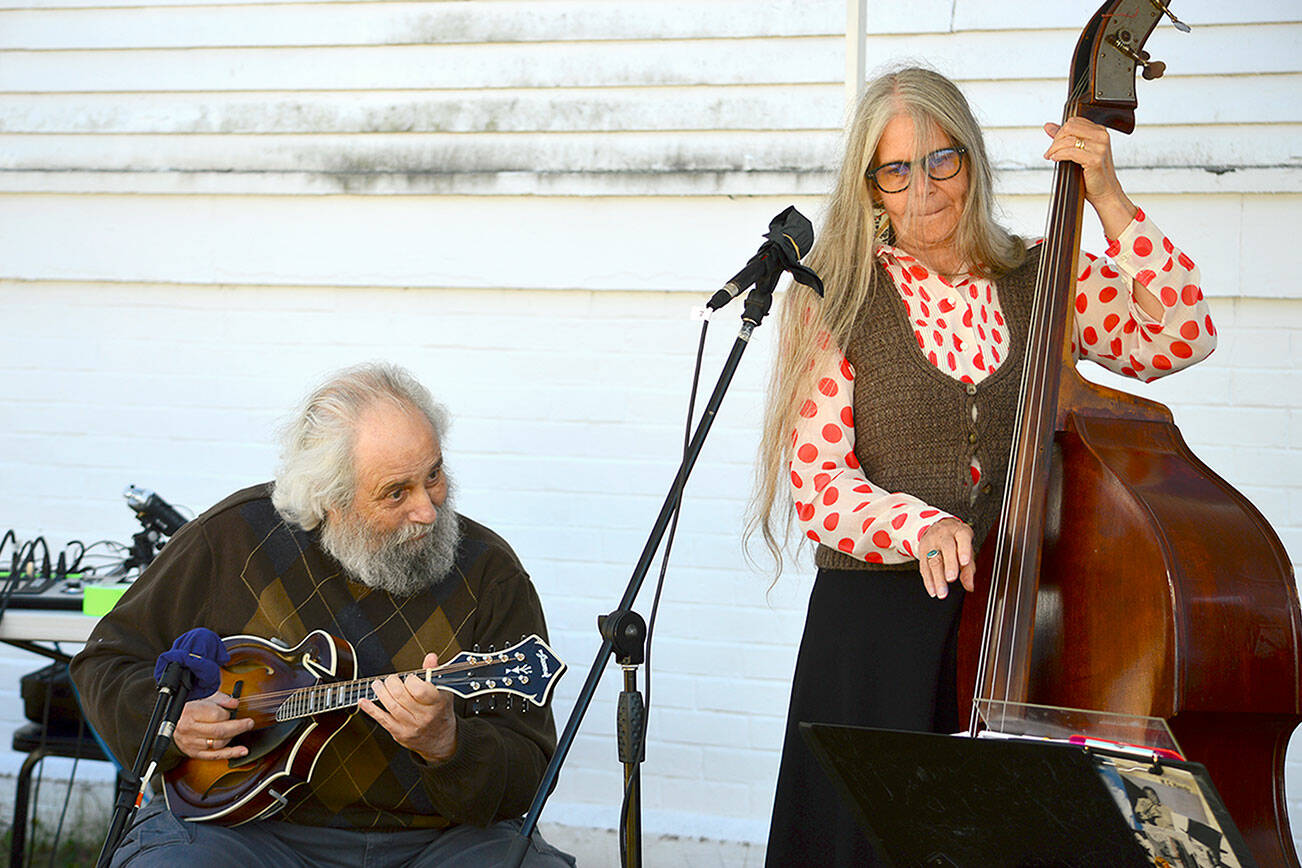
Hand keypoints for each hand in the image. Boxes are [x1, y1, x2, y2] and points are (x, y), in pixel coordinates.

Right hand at [175, 692, 252, 758]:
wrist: (173, 725)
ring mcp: (191, 743)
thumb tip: (235, 703)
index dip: (228, 714)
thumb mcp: (204, 699)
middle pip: (219, 731)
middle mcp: (189, 729)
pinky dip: (231, 754)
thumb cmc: (191, 711)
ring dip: (232, 738)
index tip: (233, 711)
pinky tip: (242, 751)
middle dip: (238, 727)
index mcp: (191, 712)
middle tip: (249, 723)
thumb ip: (221, 699)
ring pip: (218, 744)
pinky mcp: (195, 753)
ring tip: (239, 731)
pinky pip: (215, 756)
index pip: (216, 715)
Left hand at [360, 652, 456, 761]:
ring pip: (392, 707)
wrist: (442, 740)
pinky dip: (371, 710)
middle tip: (390, 679)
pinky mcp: (400, 734)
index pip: (419, 690)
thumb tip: (430, 657)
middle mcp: (425, 716)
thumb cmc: (441, 712)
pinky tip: (363, 702)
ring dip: (381, 693)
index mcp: (437, 703)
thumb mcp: (444, 691)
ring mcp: (412, 726)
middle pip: (402, 697)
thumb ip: (433, 673)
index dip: (411, 681)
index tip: (409, 678)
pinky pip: (383, 720)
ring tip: (377, 685)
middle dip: (392, 684)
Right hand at [917, 517, 974, 598]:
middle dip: (949, 565)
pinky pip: (923, 566)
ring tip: (941, 592)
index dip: (964, 550)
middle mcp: (944, 535)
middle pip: (946, 548)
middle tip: (951, 579)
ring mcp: (931, 542)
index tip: (964, 562)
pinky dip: (928, 580)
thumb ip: (969, 567)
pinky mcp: (921, 551)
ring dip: (937, 578)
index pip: (962, 538)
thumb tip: (970, 586)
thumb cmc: (956, 541)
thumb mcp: (967, 549)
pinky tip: (932, 590)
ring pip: (933, 559)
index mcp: (960, 532)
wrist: (938, 528)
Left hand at [1043, 118, 1136, 236]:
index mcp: (1100, 131)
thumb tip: (1048, 126)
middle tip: (1050, 151)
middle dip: (1056, 139)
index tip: (1054, 144)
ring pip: (1068, 139)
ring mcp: (1100, 147)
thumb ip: (1064, 137)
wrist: (1105, 191)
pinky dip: (1059, 155)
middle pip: (1070, 127)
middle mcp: (1102, 136)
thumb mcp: (1078, 151)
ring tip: (1051, 156)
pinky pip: (1070, 152)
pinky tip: (1055, 159)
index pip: (1074, 121)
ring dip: (1054, 149)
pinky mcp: (1095, 159)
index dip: (1060, 132)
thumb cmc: (1092, 173)